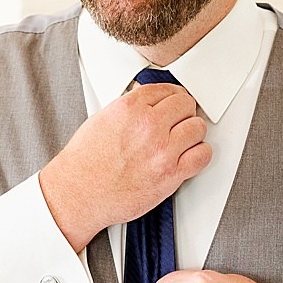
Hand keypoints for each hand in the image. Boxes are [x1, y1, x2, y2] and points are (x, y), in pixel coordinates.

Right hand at [39, 82, 210, 251]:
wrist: (79, 193)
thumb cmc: (85, 163)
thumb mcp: (102, 119)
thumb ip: (129, 108)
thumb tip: (147, 104)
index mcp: (130, 108)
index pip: (167, 89)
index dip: (172, 97)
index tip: (174, 103)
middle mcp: (148, 125)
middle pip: (186, 105)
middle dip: (183, 112)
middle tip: (179, 121)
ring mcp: (162, 150)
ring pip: (197, 128)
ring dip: (192, 133)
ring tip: (182, 140)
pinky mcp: (170, 174)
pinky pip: (202, 155)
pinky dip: (199, 154)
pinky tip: (188, 156)